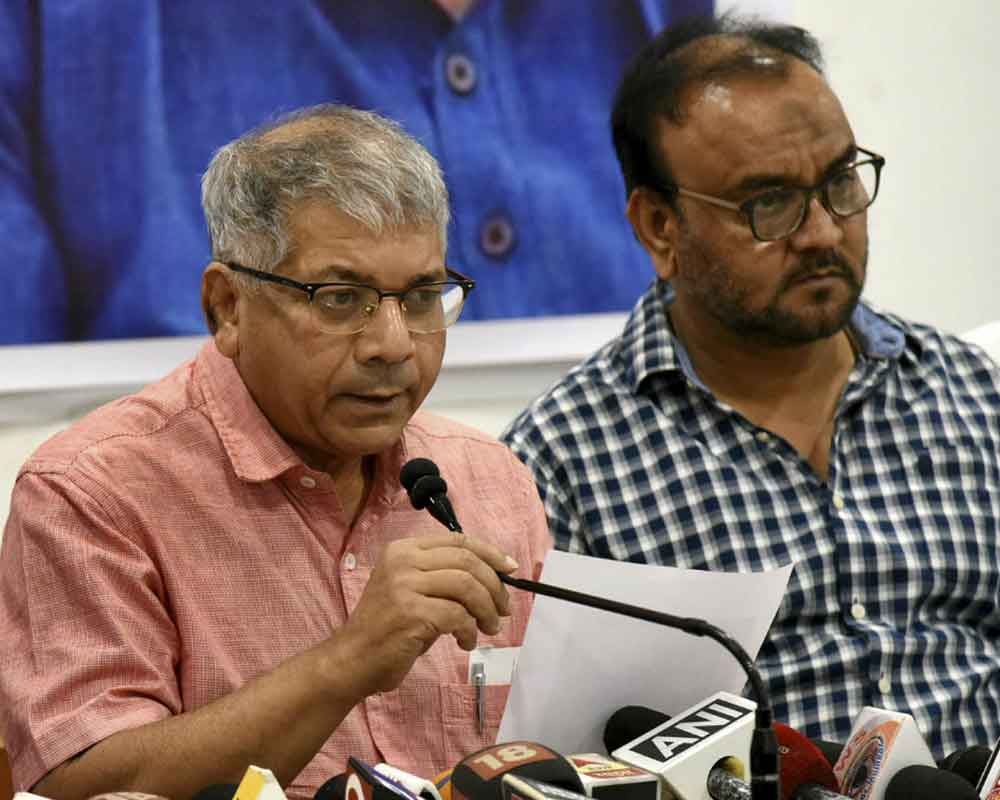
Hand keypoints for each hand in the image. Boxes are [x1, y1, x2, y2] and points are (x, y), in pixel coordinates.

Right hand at [333, 533, 518, 696]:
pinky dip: (469, 631)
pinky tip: (464, 642)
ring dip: (486, 610)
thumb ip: (444, 578)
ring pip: (467, 586)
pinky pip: (458, 616)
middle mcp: (403, 560)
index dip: (490, 553)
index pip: (458, 540)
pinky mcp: (411, 612)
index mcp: (403, 549)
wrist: (352, 660)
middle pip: (467, 561)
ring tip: (489, 628)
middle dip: (494, 586)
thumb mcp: (412, 591)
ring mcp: (405, 585)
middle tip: (502, 610)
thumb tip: (494, 578)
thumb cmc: (387, 629)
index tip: (510, 570)